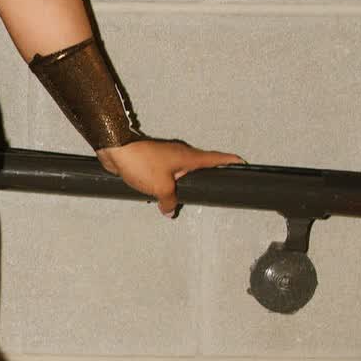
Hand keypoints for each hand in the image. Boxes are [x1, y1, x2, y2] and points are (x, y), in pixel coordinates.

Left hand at [96, 137, 245, 216]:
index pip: (217, 158)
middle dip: (208, 176)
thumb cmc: (141, 163)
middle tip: (216, 186)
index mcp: (189, 157)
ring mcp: (167, 155)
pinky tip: (161, 194)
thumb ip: (170, 202)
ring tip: (184, 197)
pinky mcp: (154, 159)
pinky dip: (168, 182)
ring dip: (183, 183)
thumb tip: (170, 210)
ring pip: (182, 171)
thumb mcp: (161, 188)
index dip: (231, 161)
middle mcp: (181, 153)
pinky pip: (167, 172)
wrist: (116, 149)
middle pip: (201, 165)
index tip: (243, 163)